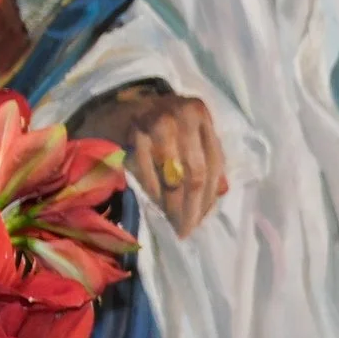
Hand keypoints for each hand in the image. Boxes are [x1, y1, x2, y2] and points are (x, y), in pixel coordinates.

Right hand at [73, 87, 229, 236]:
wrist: (118, 109)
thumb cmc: (160, 126)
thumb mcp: (189, 135)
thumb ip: (207, 159)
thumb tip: (221, 192)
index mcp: (202, 115)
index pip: (214, 163)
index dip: (209, 195)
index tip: (201, 219)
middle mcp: (184, 114)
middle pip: (195, 172)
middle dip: (191, 205)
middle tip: (185, 229)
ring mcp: (158, 121)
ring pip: (173, 174)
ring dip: (172, 202)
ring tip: (173, 221)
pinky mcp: (134, 131)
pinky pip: (147, 171)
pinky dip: (153, 191)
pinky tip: (156, 203)